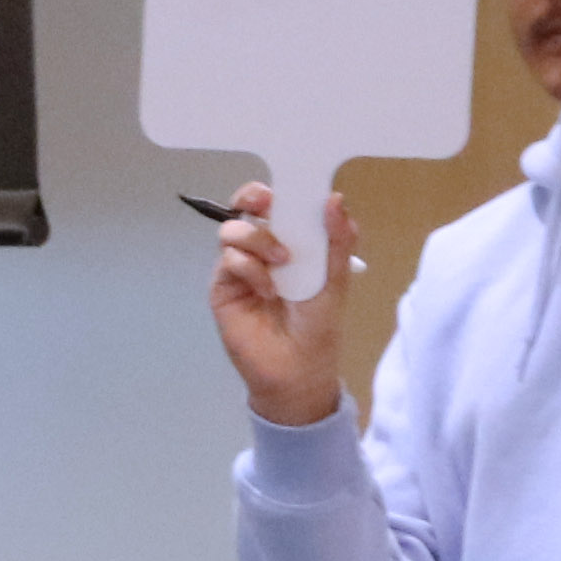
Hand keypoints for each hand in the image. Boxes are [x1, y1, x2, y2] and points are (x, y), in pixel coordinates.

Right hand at [207, 183, 357, 426]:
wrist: (296, 370)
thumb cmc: (317, 327)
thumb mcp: (335, 280)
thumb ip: (338, 240)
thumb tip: (335, 198)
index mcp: (289, 243)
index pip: (275, 205)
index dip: (273, 191)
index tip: (281, 190)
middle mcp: (260, 250)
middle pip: (245, 209)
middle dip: (252, 199)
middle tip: (266, 206)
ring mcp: (239, 268)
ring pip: (232, 230)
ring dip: (257, 239)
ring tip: (280, 262)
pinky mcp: (222, 287)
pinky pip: (229, 260)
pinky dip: (249, 268)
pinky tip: (267, 290)